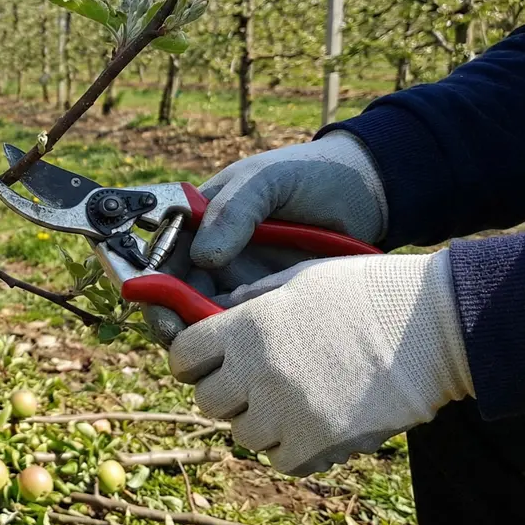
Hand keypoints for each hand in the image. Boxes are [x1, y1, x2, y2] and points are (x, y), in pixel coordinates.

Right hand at [145, 131, 388, 342]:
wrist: (372, 193)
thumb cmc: (313, 174)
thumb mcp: (268, 181)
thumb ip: (234, 211)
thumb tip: (203, 257)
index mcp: (199, 222)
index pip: (161, 257)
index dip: (152, 282)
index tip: (157, 304)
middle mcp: (212, 256)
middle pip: (175, 297)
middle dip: (172, 320)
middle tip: (181, 339)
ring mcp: (240, 282)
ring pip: (206, 319)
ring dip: (205, 337)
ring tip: (217, 349)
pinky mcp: (269, 303)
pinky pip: (244, 329)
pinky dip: (240, 341)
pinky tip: (248, 349)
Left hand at [169, 251, 473, 475]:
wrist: (434, 326)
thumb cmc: (367, 293)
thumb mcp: (298, 280)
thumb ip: (250, 300)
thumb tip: (212, 314)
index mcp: (247, 326)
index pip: (182, 355)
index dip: (189, 360)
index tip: (201, 363)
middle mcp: (258, 371)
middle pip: (207, 400)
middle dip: (224, 392)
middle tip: (251, 384)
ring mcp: (287, 411)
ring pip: (242, 434)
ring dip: (259, 422)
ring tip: (291, 402)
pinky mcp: (319, 443)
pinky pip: (280, 461)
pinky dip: (290, 449)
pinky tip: (311, 425)